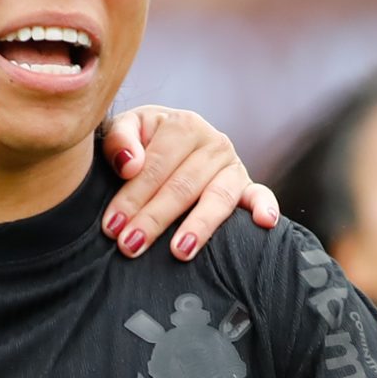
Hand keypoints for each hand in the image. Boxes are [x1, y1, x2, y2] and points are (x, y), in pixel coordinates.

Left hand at [100, 107, 280, 261]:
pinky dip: (265, 207)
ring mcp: (232, 165)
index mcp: (183, 126)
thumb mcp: (126, 129)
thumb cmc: (142, 140)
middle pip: (182, 186)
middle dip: (154, 219)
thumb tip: (130, 165)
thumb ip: (120, 139)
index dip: (132, 197)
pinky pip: (259, 195)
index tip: (112, 227)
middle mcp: (213, 143)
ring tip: (179, 251)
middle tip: (130, 246)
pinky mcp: (247, 185)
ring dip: (198, 226)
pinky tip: (265, 223)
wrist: (168, 139)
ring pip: (216, 198)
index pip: (155, 167)